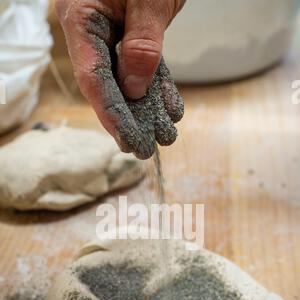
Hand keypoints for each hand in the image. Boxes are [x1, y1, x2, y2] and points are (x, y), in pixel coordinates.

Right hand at [56, 0, 184, 158]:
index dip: (112, 114)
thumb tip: (135, 89)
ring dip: (148, 109)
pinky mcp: (134, 32)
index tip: (129, 141)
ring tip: (167, 135)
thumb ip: (141, 44)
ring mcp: (113, 32)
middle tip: (147, 149)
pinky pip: (146, 66)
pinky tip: (172, 108)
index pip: (94, 79)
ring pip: (129, 80)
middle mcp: (94, 31)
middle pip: (109, 86)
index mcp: (82, 21)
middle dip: (130, 120)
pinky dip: (159, 88)